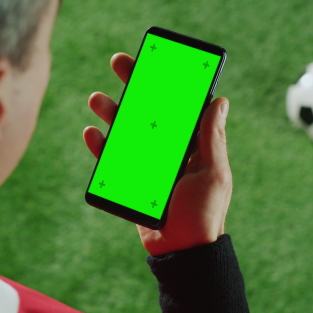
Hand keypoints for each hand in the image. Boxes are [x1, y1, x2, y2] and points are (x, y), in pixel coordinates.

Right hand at [83, 53, 232, 255]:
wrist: (183, 252)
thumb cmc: (205, 214)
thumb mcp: (213, 172)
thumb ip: (212, 137)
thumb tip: (220, 100)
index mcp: (193, 144)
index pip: (178, 105)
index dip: (166, 81)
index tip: (154, 59)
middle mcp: (170, 151)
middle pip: (148, 111)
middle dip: (134, 86)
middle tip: (118, 62)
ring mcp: (149, 166)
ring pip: (126, 131)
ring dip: (112, 113)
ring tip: (97, 98)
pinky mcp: (131, 183)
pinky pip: (112, 160)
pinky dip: (101, 146)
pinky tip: (92, 133)